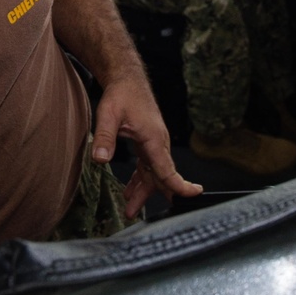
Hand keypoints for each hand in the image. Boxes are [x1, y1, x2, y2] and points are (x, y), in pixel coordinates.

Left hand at [90, 74, 202, 216]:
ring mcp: (154, 143)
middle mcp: (158, 143)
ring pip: (153, 173)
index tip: (194, 194)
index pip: (168, 168)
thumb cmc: (121, 95)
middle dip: (148, 196)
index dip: (179, 185)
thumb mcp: (108, 114)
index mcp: (154, 139)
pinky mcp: (147, 142)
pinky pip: (148, 166)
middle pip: (159, 176)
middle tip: (133, 214)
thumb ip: (105, 137)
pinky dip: (140, 179)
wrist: (128, 80)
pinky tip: (130, 190)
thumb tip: (101, 160)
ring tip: (130, 209)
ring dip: (143, 191)